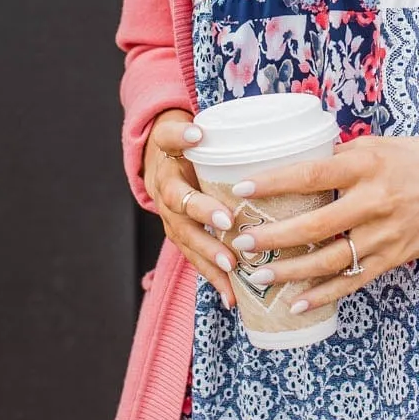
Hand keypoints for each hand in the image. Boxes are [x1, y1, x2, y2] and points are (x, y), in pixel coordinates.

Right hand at [143, 111, 236, 308]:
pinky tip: (231, 297)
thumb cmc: (192, 145)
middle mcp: (165, 187)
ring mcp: (170, 216)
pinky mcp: (179, 237)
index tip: (197, 134)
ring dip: (208, 254)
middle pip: (179, 201)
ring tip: (232, 267)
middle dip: (203, 213)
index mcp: (168, 152)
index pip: (170, 139)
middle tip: (227, 221)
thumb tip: (256, 122)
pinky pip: (194, 258)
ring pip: (185, 237)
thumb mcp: (198, 127)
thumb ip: (219, 124)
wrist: (162, 163)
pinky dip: (212, 277)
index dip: (181, 136)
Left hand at [224, 134, 418, 315]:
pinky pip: (353, 281)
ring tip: (258, 275)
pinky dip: (323, 295)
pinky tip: (296, 303)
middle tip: (241, 241)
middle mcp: (374, 202)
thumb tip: (293, 163)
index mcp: (366, 167)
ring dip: (290, 271)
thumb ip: (338, 158)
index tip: (242, 189)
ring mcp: (384, 235)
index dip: (274, 183)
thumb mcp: (376, 147)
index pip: (312, 175)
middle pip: (315, 224)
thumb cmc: (414, 160)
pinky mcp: (392, 258)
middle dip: (274, 236)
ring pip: (330, 259)